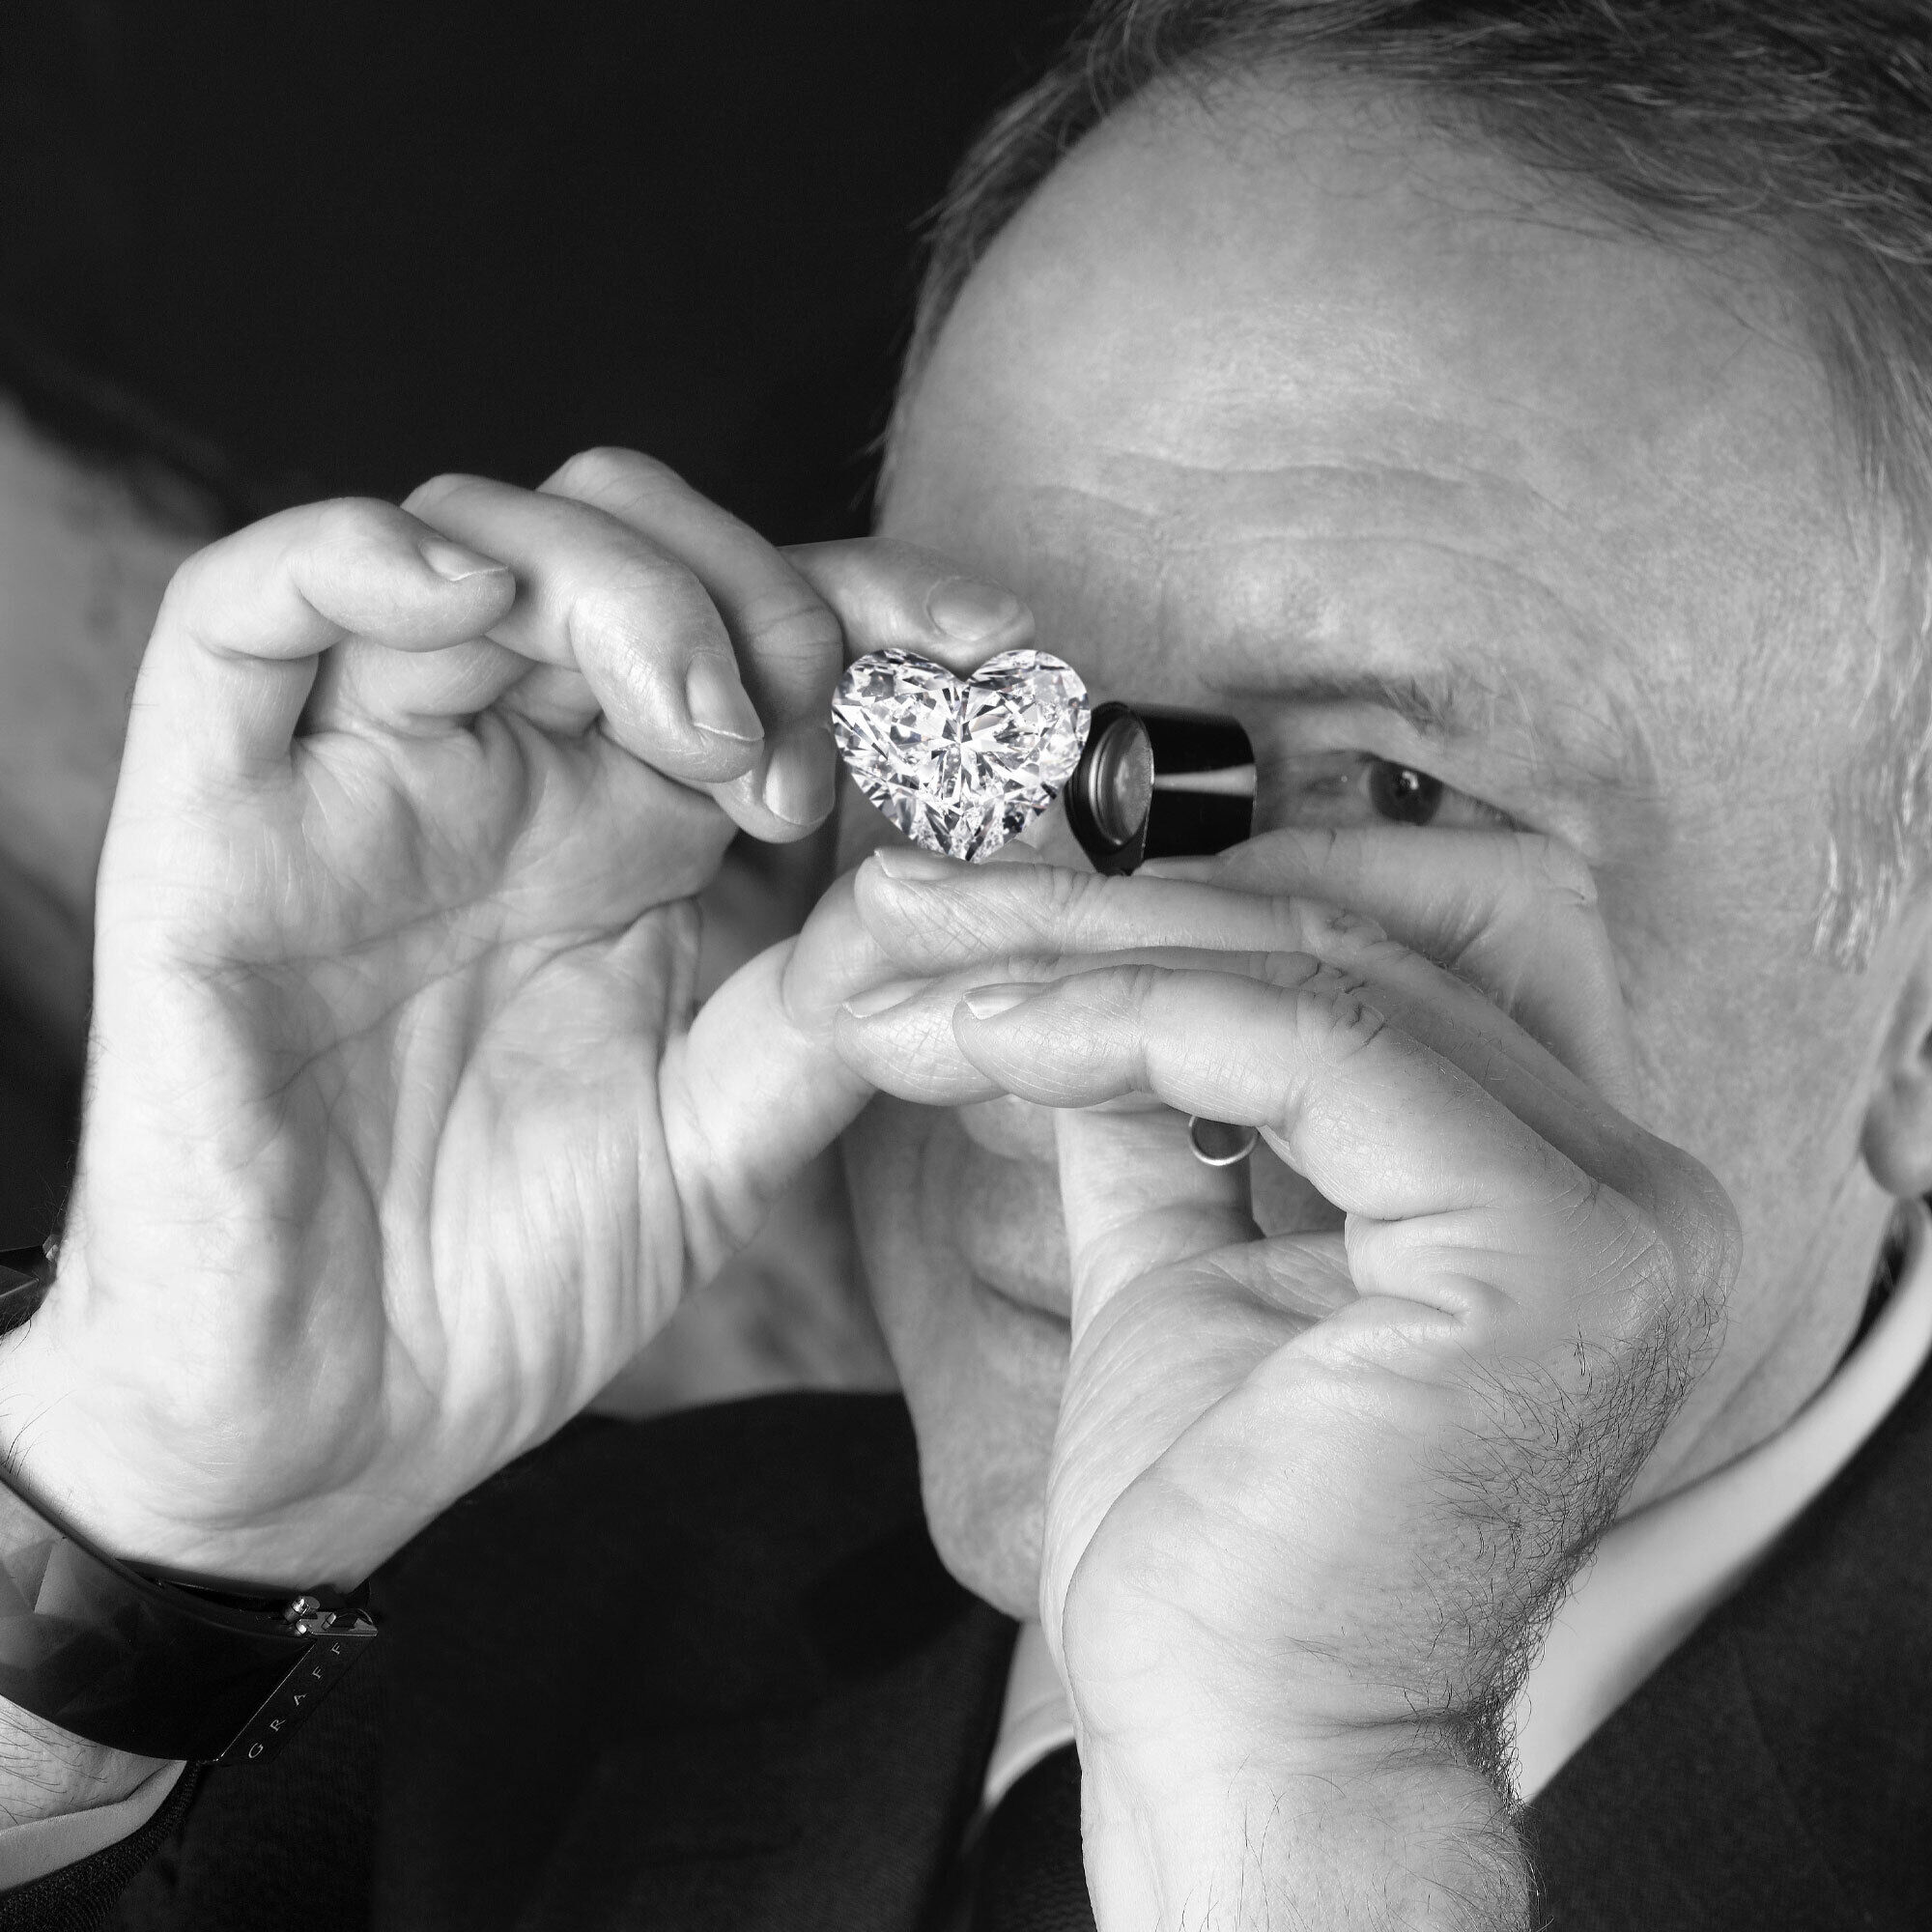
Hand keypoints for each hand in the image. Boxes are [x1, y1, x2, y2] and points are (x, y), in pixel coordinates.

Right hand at [0, 449, 1028, 1589]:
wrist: (342, 1421)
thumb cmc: (527, 1271)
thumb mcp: (732, 1131)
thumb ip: (838, 996)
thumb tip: (958, 866)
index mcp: (637, 828)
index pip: (753, 623)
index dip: (876, 597)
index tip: (990, 645)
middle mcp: (510, 773)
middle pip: (624, 539)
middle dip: (754, 598)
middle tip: (801, 753)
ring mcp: (362, 781)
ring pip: (469, 536)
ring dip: (615, 584)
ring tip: (702, 736)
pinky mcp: (211, 821)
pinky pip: (239, 613)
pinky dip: (354, 558)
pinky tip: (465, 596)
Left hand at [835, 830, 1738, 1927]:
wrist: (1240, 1746)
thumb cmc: (1216, 1540)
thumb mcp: (1178, 1263)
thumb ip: (1166, 1112)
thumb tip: (1084, 977)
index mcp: (1554, 1183)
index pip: (1367, 964)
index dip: (1178, 907)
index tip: (994, 910)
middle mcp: (1622, 1182)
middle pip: (1346, 944)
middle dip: (1108, 904)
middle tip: (921, 899)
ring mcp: (1607, 1212)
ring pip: (1318, 974)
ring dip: (1087, 950)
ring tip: (920, 969)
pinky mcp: (1543, 1250)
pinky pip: (1306, 1050)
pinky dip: (1125, 1018)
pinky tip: (988, 1033)